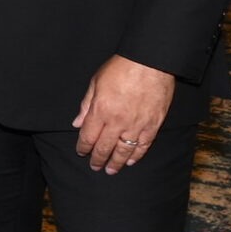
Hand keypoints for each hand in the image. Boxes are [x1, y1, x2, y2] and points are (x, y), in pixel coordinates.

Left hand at [73, 53, 175, 173]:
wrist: (151, 61)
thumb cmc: (121, 68)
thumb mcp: (96, 82)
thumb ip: (86, 105)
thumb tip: (77, 123)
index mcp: (101, 111)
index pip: (88, 137)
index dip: (83, 147)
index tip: (81, 152)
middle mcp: (117, 122)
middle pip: (104, 147)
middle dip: (97, 159)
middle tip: (95, 166)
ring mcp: (136, 125)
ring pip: (124, 151)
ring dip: (116, 162)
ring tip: (111, 170)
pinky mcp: (153, 124)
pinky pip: (143, 145)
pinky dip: (137, 155)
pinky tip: (130, 161)